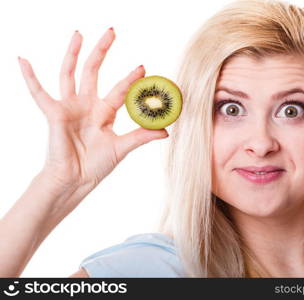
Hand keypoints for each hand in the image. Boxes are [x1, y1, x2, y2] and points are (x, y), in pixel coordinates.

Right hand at [18, 28, 167, 189]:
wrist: (76, 180)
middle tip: (111, 32)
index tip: (143, 67)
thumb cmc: (96, 165)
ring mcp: (70, 107)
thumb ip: (142, 136)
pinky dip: (29, 77)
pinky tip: (22, 60)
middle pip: (94, 72)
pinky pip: (39, 93)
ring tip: (79, 34)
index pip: (119, 89)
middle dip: (102, 52)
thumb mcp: (122, 147)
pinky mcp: (54, 114)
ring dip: (73, 53)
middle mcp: (87, 105)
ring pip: (70, 73)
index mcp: (104, 112)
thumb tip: (166, 132)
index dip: (131, 78)